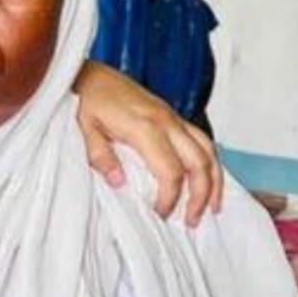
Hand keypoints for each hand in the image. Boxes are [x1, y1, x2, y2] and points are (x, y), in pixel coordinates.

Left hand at [73, 60, 222, 224]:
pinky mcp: (171, 116)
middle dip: (202, 195)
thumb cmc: (84, 100)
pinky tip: (206, 180)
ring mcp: (172, 117)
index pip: (170, 170)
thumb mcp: (83, 129)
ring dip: (214, 180)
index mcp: (144, 127)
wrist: (88, 75)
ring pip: (208, 149)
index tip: (160, 214)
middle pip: (199, 161)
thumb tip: (119, 182)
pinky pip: (201, 140)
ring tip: (212, 207)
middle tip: (193, 221)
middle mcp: (166, 121)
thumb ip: (100, 156)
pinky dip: (209, 162)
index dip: (170, 197)